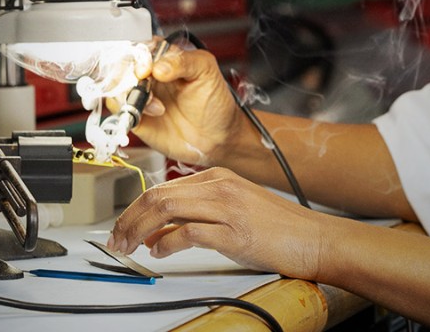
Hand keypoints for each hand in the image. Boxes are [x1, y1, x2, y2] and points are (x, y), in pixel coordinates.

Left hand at [107, 167, 333, 278]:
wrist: (313, 238)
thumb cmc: (277, 228)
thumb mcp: (233, 209)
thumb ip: (197, 214)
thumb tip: (158, 231)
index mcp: (218, 176)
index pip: (162, 187)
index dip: (134, 209)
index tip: (121, 228)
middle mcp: (220, 186)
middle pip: (158, 196)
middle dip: (129, 219)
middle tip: (116, 240)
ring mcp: (227, 207)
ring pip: (166, 209)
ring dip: (139, 230)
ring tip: (128, 247)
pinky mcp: (234, 232)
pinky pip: (188, 233)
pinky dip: (166, 243)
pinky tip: (159, 252)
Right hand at [108, 44, 247, 165]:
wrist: (217, 137)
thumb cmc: (214, 101)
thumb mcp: (205, 71)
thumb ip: (183, 61)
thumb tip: (157, 66)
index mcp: (164, 57)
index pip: (140, 46)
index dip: (139, 55)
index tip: (147, 68)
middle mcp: (148, 74)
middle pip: (121, 64)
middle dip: (129, 74)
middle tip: (145, 82)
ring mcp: (140, 94)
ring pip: (115, 85)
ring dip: (130, 93)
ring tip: (157, 106)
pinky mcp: (135, 115)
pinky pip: (117, 108)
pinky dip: (127, 110)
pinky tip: (151, 114)